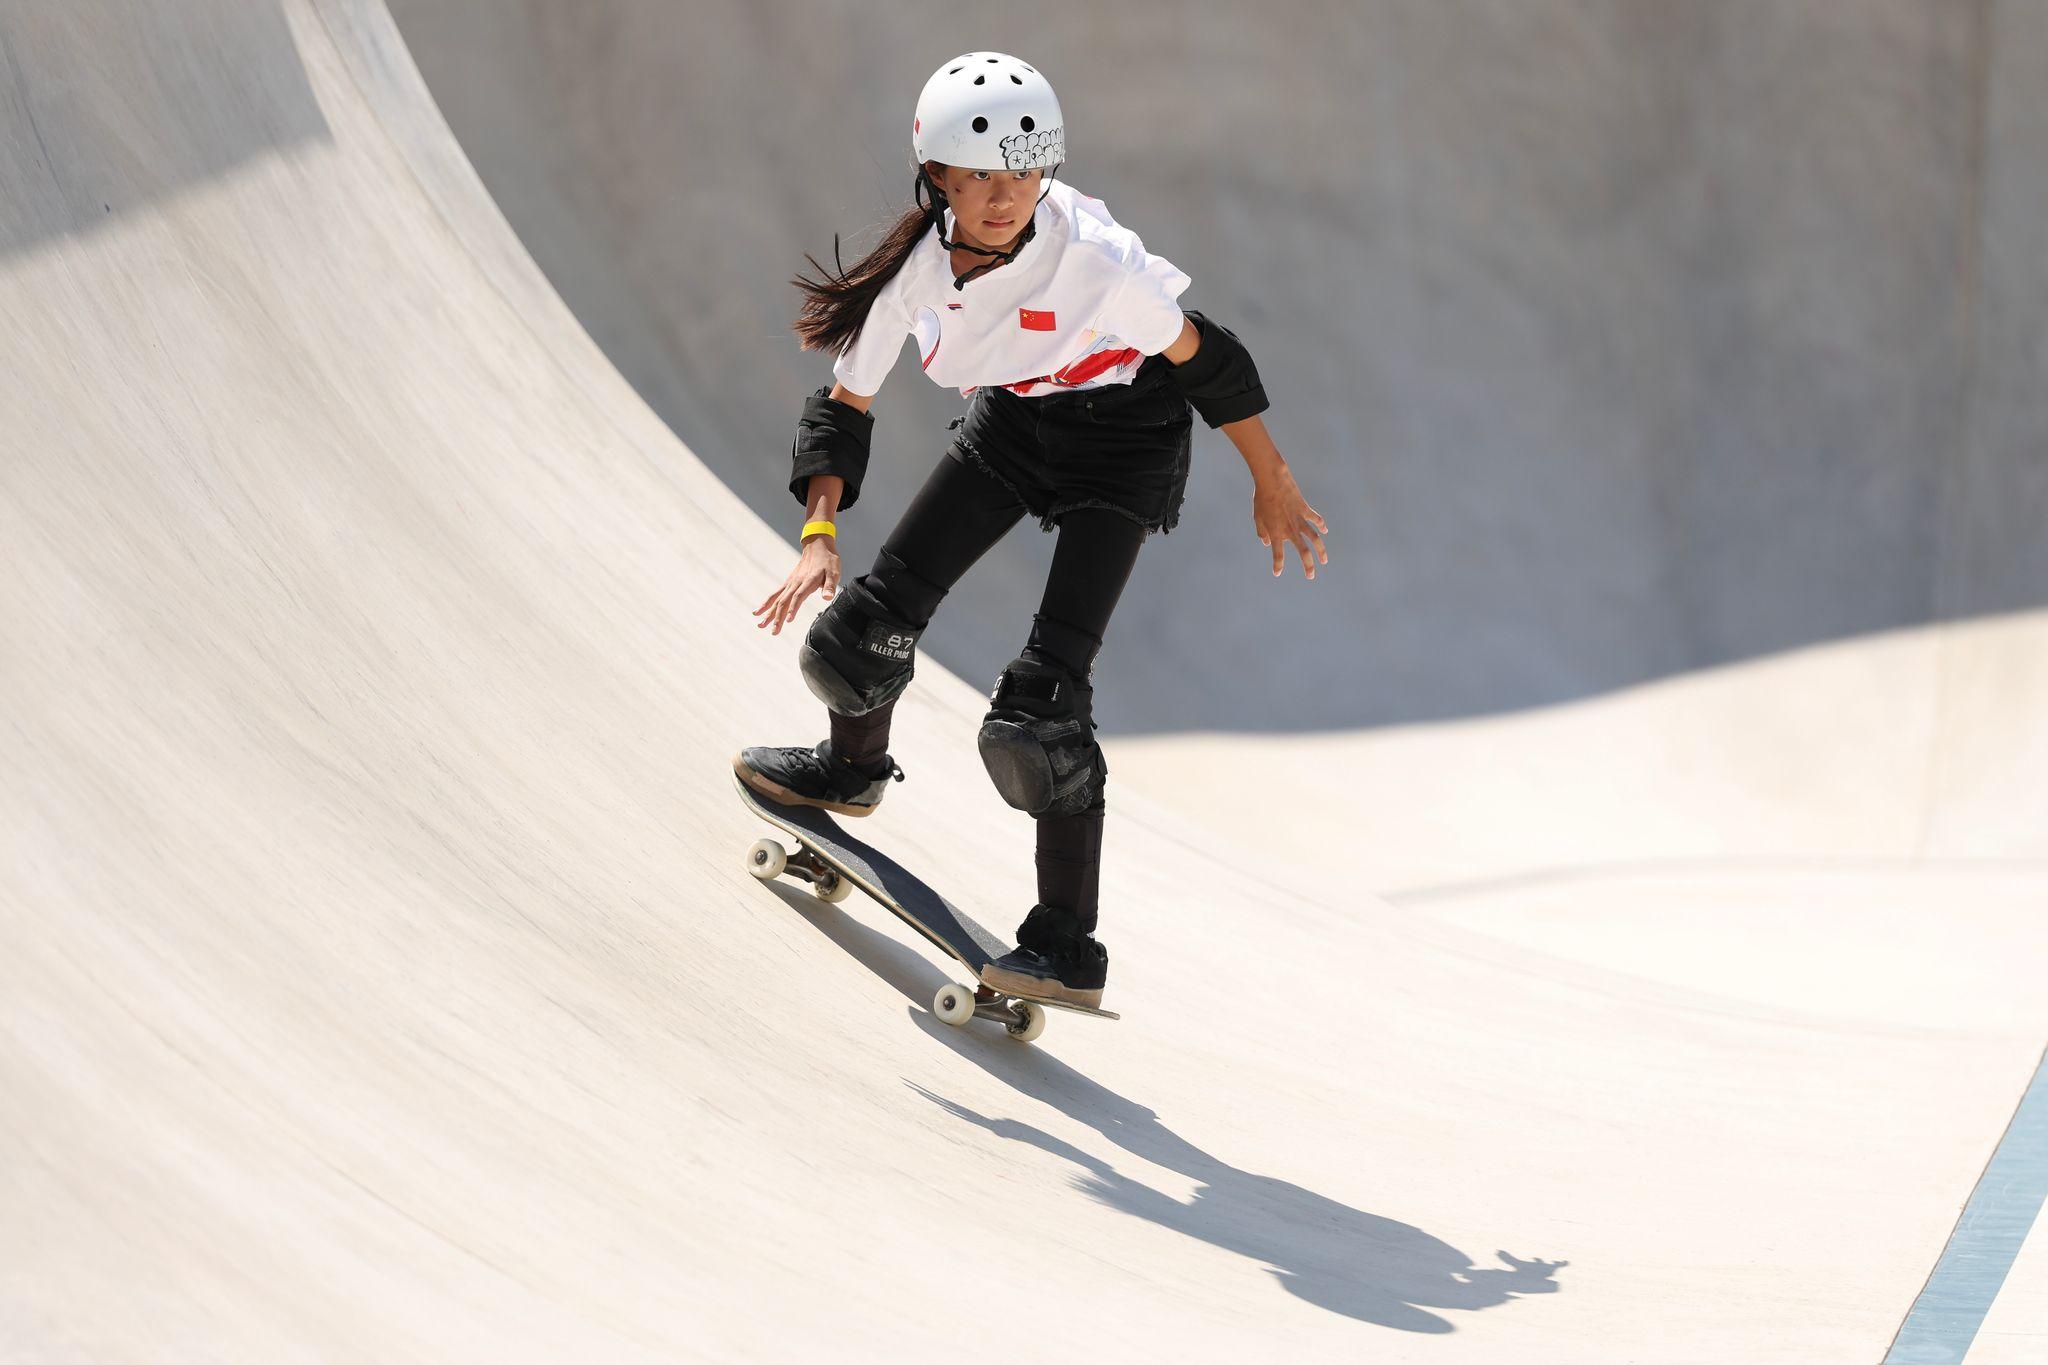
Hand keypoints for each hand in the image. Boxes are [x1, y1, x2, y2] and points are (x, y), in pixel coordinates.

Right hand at [753, 536, 839, 634]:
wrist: (817, 546)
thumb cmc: (828, 560)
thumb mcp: (834, 572)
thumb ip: (830, 585)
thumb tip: (827, 597)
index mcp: (807, 582)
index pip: (798, 597)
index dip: (793, 609)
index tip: (788, 621)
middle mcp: (795, 583)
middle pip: (784, 602)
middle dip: (778, 618)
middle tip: (773, 632)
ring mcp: (790, 583)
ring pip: (777, 600)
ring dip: (769, 613)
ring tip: (760, 626)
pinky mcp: (787, 583)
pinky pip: (775, 594)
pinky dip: (766, 604)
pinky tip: (758, 612)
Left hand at [1253, 464, 1327, 579]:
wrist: (1272, 480)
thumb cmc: (1261, 499)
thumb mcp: (1257, 517)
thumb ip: (1262, 532)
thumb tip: (1268, 543)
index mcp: (1276, 532)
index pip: (1278, 554)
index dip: (1278, 565)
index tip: (1277, 573)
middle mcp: (1290, 529)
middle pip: (1303, 552)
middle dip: (1308, 566)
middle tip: (1310, 576)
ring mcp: (1299, 520)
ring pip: (1315, 539)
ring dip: (1321, 551)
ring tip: (1324, 561)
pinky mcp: (1305, 510)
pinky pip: (1316, 519)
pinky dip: (1321, 525)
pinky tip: (1324, 531)